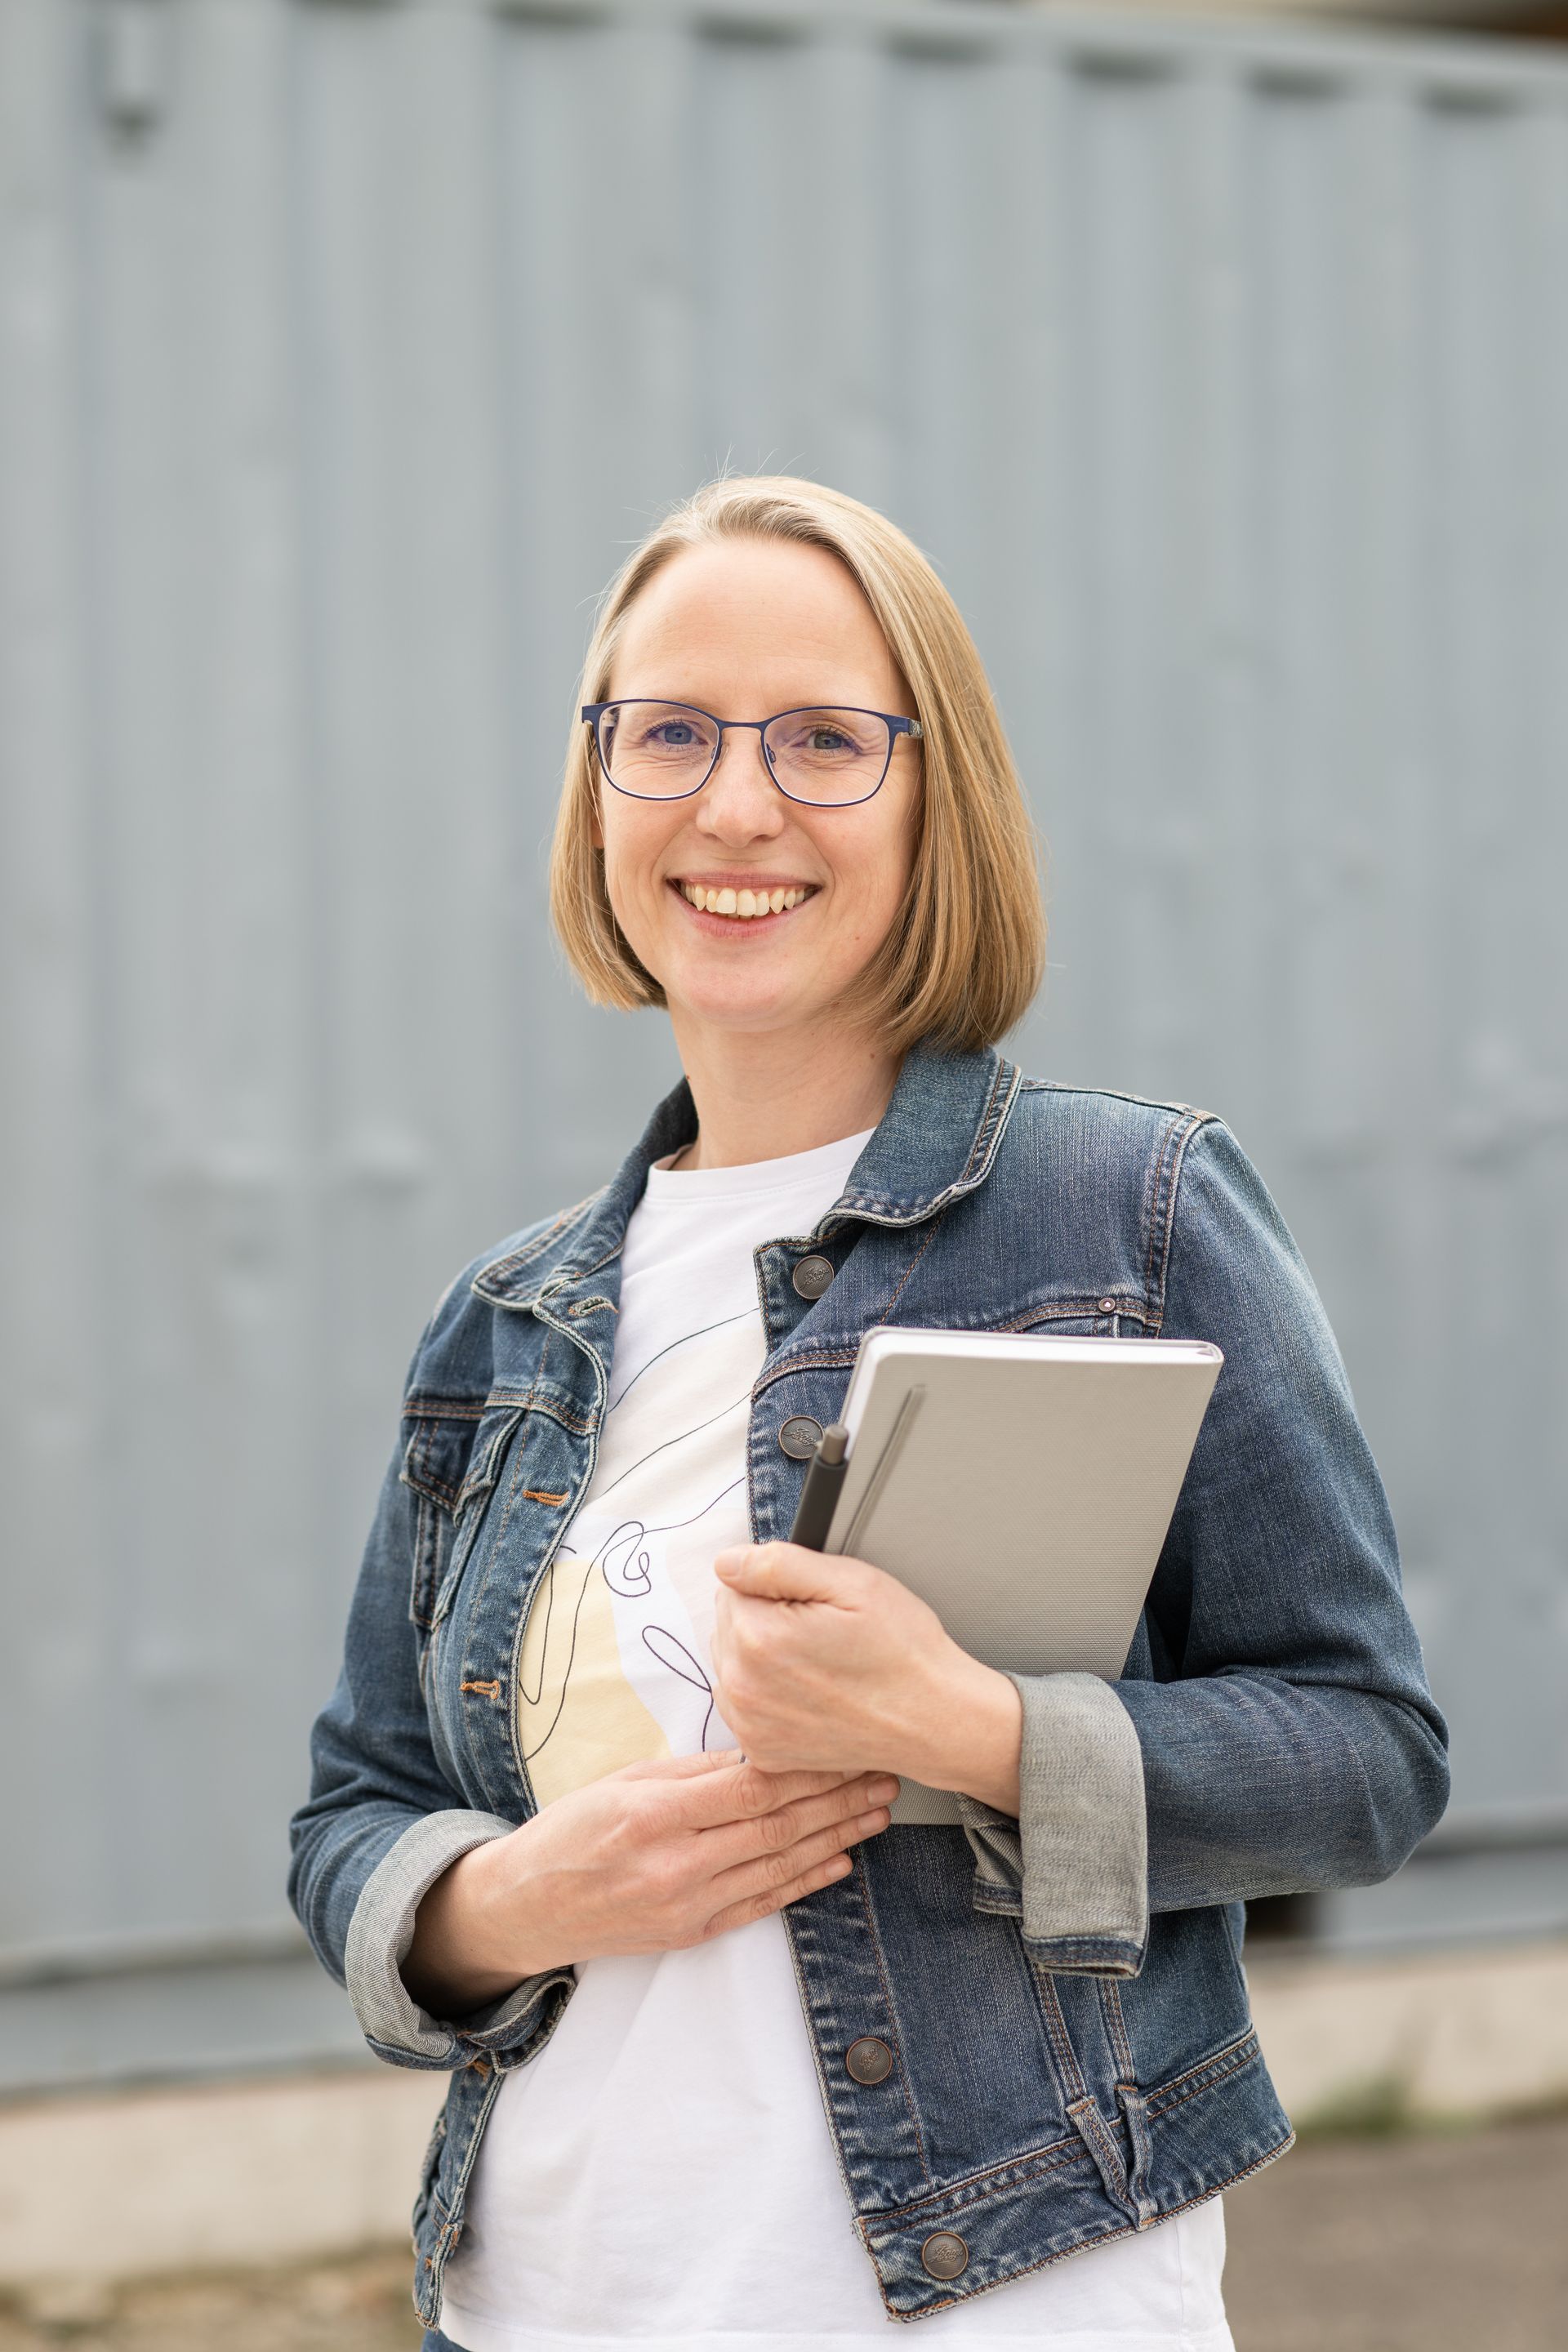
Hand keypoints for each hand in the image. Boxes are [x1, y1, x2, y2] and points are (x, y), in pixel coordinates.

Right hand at [402, 1750, 896, 2016]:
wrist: (529, 1907)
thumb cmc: (572, 1832)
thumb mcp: (622, 1782)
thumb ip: (690, 1772)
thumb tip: (757, 1751)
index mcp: (653, 1814)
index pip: (749, 1786)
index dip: (806, 1767)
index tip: (845, 1745)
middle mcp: (674, 1864)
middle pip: (775, 1825)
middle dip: (836, 1798)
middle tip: (882, 1772)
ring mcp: (687, 1905)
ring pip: (778, 1864)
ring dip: (836, 1837)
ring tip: (877, 1811)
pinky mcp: (693, 1933)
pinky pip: (761, 1904)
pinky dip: (805, 1882)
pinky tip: (841, 1862)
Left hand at [710, 1543, 1022, 1812]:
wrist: (932, 1719)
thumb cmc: (902, 1652)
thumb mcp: (852, 1582)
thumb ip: (778, 1563)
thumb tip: (727, 1562)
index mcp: (758, 1638)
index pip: (732, 1583)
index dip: (776, 1584)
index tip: (815, 1604)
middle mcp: (743, 1686)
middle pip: (728, 1622)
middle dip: (765, 1617)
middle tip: (822, 1632)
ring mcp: (750, 1724)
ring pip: (732, 1660)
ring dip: (761, 1654)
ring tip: (817, 1661)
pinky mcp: (762, 1750)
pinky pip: (743, 1701)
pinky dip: (767, 1691)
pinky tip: (808, 1690)